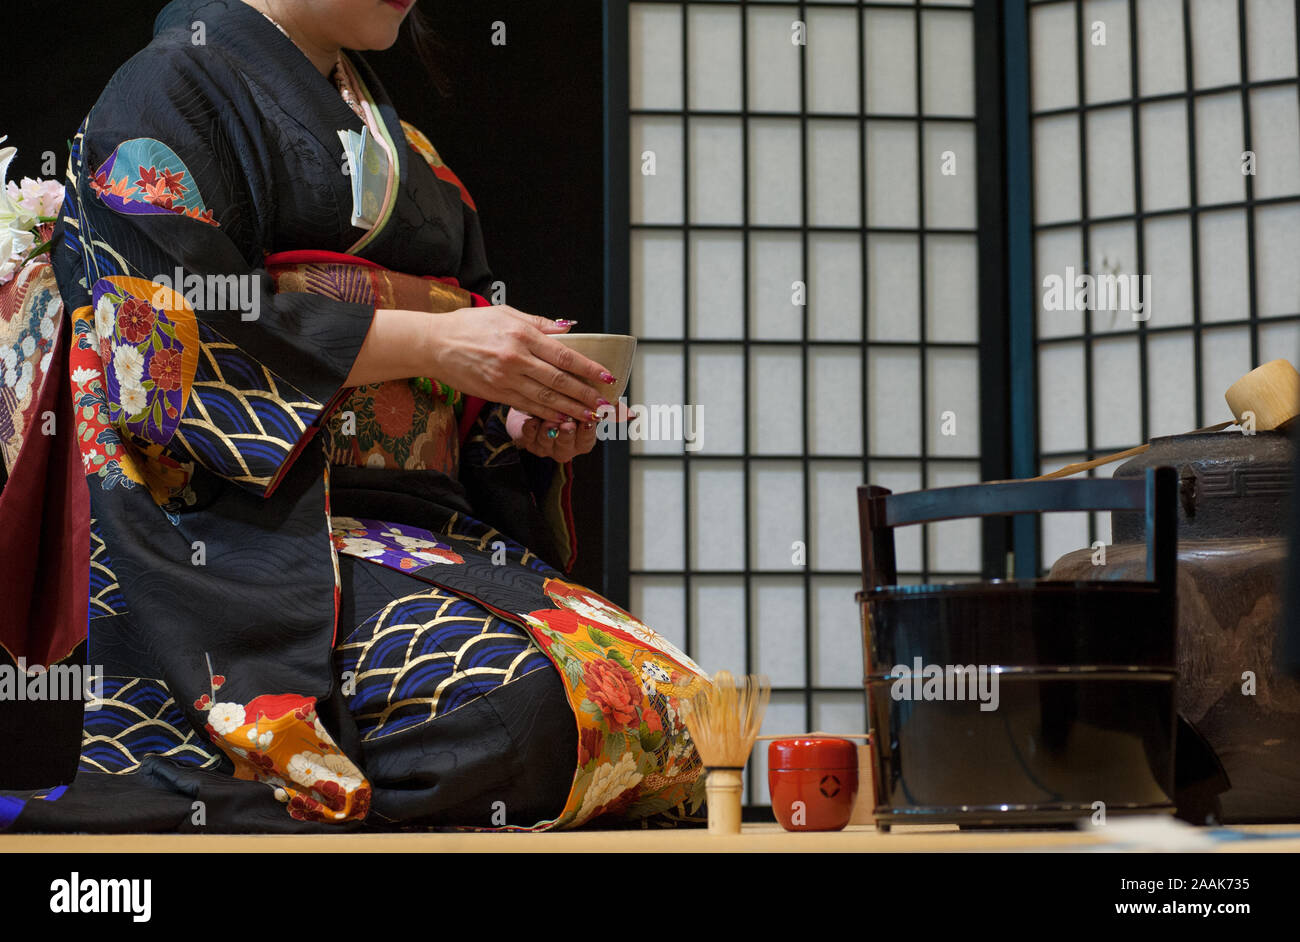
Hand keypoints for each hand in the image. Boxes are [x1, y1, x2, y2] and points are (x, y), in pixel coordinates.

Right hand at [424, 306, 615, 421]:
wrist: (434, 344)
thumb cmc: (470, 325)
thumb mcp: (505, 313)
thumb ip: (539, 323)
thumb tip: (568, 329)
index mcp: (521, 334)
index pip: (563, 355)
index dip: (588, 368)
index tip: (606, 376)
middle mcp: (515, 358)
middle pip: (559, 380)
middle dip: (585, 394)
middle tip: (605, 403)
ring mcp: (505, 379)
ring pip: (545, 398)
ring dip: (571, 409)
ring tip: (590, 416)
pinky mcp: (496, 394)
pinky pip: (527, 406)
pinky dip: (547, 414)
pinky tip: (562, 418)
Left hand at [506, 408, 595, 460]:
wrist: (540, 406)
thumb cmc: (567, 404)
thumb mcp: (583, 403)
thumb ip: (595, 404)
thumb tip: (615, 400)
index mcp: (582, 441)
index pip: (587, 439)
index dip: (588, 430)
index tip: (590, 420)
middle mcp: (565, 447)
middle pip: (567, 444)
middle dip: (568, 434)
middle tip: (569, 424)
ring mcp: (546, 447)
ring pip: (547, 442)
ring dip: (548, 432)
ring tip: (549, 422)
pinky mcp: (530, 443)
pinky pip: (529, 438)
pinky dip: (531, 429)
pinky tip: (532, 420)